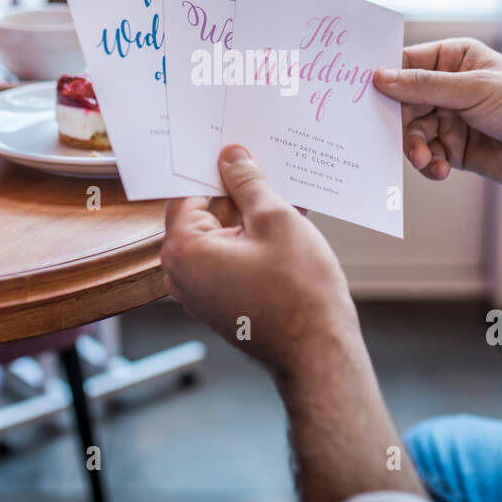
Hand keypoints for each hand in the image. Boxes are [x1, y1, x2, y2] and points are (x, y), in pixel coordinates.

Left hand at [162, 146, 423, 501]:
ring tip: (287, 193)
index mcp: (183, 250)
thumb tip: (232, 158)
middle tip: (267, 165)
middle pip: (205, 213)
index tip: (234, 148)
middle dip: (237, 190)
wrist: (320, 353)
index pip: (189, 191)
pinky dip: (255, 239)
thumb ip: (248, 183)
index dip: (214, 167)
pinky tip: (288, 223)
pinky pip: (233, 257)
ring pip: (224, 235)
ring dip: (252, 214)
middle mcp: (182, 274)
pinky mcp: (222, 302)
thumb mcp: (276, 220)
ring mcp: (202, 291)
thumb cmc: (299, 292)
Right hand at [373, 38, 501, 193]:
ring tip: (426, 160)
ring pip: (411, 132)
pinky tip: (439, 170)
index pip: (406, 63)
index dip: (383, 77)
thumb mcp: (474, 90)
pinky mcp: (453, 149)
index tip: (360, 92)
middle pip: (402, 101)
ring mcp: (450, 118)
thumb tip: (379, 78)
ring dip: (414, 148)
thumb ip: (425, 86)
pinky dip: (427, 164)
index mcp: (453, 58)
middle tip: (393, 138)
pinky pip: (426, 155)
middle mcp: (447, 86)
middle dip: (397, 122)